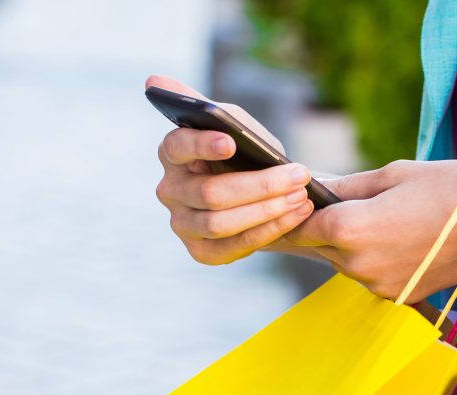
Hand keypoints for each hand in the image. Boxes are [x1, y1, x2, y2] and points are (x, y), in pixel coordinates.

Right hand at [148, 75, 314, 264]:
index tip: (231, 142)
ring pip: (221, 223)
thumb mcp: (234, 125)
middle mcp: (169, 191)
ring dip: (268, 210)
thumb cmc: (246, 153)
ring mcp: (182, 225)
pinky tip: (297, 214)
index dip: (202, 145)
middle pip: (210, 193)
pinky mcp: (201, 252)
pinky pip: (235, 246)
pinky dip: (270, 230)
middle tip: (299, 175)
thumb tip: (154, 80)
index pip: (178, 146)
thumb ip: (206, 106)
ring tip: (302, 195)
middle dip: (260, 185)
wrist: (265, 193)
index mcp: (171, 153)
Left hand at [286, 160, 456, 301]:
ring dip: (353, 246)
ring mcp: (377, 285)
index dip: (300, 213)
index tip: (307, 202)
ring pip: (345, 263)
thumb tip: (314, 187)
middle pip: (321, 247)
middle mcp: (357, 264)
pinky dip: (376, 261)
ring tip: (389, 222)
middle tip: (358, 206)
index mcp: (351, 228)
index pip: (300, 227)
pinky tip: (403, 241)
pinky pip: (371, 276)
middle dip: (329, 228)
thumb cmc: (447, 189)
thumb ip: (347, 187)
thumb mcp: (392, 174)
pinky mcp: (396, 296)